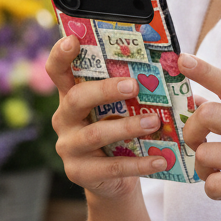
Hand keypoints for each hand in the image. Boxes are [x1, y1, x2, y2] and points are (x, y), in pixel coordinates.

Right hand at [46, 35, 168, 199]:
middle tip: (132, 85)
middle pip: (76, 99)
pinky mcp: (80, 172)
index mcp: (70, 96)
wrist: (112, 180)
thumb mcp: (117, 109)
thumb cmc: (118, 132)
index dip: (61, 54)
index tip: (74, 40)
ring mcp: (69, 147)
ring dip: (127, 127)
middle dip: (104, 90)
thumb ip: (125, 90)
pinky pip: (113, 166)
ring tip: (154, 122)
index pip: (57, 70)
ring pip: (95, 133)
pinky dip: (139, 163)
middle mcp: (64, 119)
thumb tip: (163, 64)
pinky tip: (161, 159)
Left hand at [179, 53, 220, 220]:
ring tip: (220, 173)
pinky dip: (212, 190)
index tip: (181, 59)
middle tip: (198, 144)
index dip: (204, 70)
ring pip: (204, 154)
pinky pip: (212, 184)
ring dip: (203, 168)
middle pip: (207, 114)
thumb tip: (195, 99)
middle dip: (192, 132)